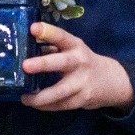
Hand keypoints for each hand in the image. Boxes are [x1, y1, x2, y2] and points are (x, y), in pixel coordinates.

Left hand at [20, 23, 134, 112]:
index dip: (48, 32)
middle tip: (25, 66)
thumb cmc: (81, 62)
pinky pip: (60, 105)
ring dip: (40, 97)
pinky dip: (45, 106)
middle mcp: (80, 62)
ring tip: (24, 98)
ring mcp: (82, 83)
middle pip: (62, 62)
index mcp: (75, 46)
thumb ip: (51, 47)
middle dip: (43, 64)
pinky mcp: (81, 100)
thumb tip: (23, 45)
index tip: (34, 28)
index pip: (62, 37)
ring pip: (60, 91)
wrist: (111, 81)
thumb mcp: (71, 50)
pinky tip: (34, 104)